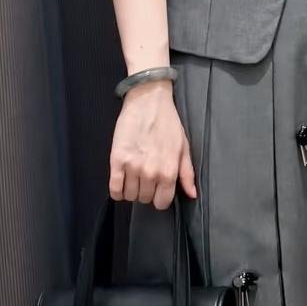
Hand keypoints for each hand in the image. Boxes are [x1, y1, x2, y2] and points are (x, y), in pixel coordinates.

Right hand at [110, 83, 197, 207]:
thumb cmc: (167, 123)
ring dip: (131, 190)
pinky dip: (117, 191)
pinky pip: (114, 189)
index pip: (162, 202)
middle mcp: (151, 173)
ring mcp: (133, 167)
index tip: (157, 190)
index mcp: (169, 172)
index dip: (159, 198)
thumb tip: (191, 194)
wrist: (148, 102)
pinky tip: (121, 182)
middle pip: (144, 199)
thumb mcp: (183, 148)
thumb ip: (187, 174)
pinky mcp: (117, 160)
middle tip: (146, 178)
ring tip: (134, 177)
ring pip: (130, 195)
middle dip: (146, 192)